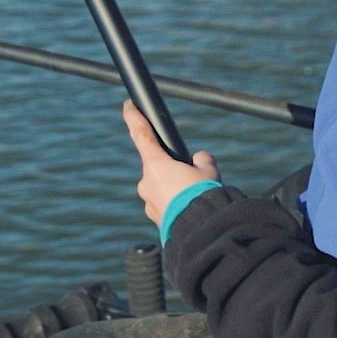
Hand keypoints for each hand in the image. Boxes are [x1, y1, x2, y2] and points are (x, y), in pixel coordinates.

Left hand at [121, 100, 219, 225]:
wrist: (201, 231)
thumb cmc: (203, 196)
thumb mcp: (208, 170)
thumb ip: (201, 160)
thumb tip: (199, 160)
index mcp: (156, 165)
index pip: (141, 134)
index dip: (134, 117)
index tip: (128, 106)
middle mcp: (147, 182)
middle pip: (159, 167)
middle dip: (174, 169)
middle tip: (195, 178)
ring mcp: (149, 201)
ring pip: (163, 187)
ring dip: (177, 189)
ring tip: (197, 197)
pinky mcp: (155, 218)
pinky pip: (166, 204)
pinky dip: (177, 204)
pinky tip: (191, 210)